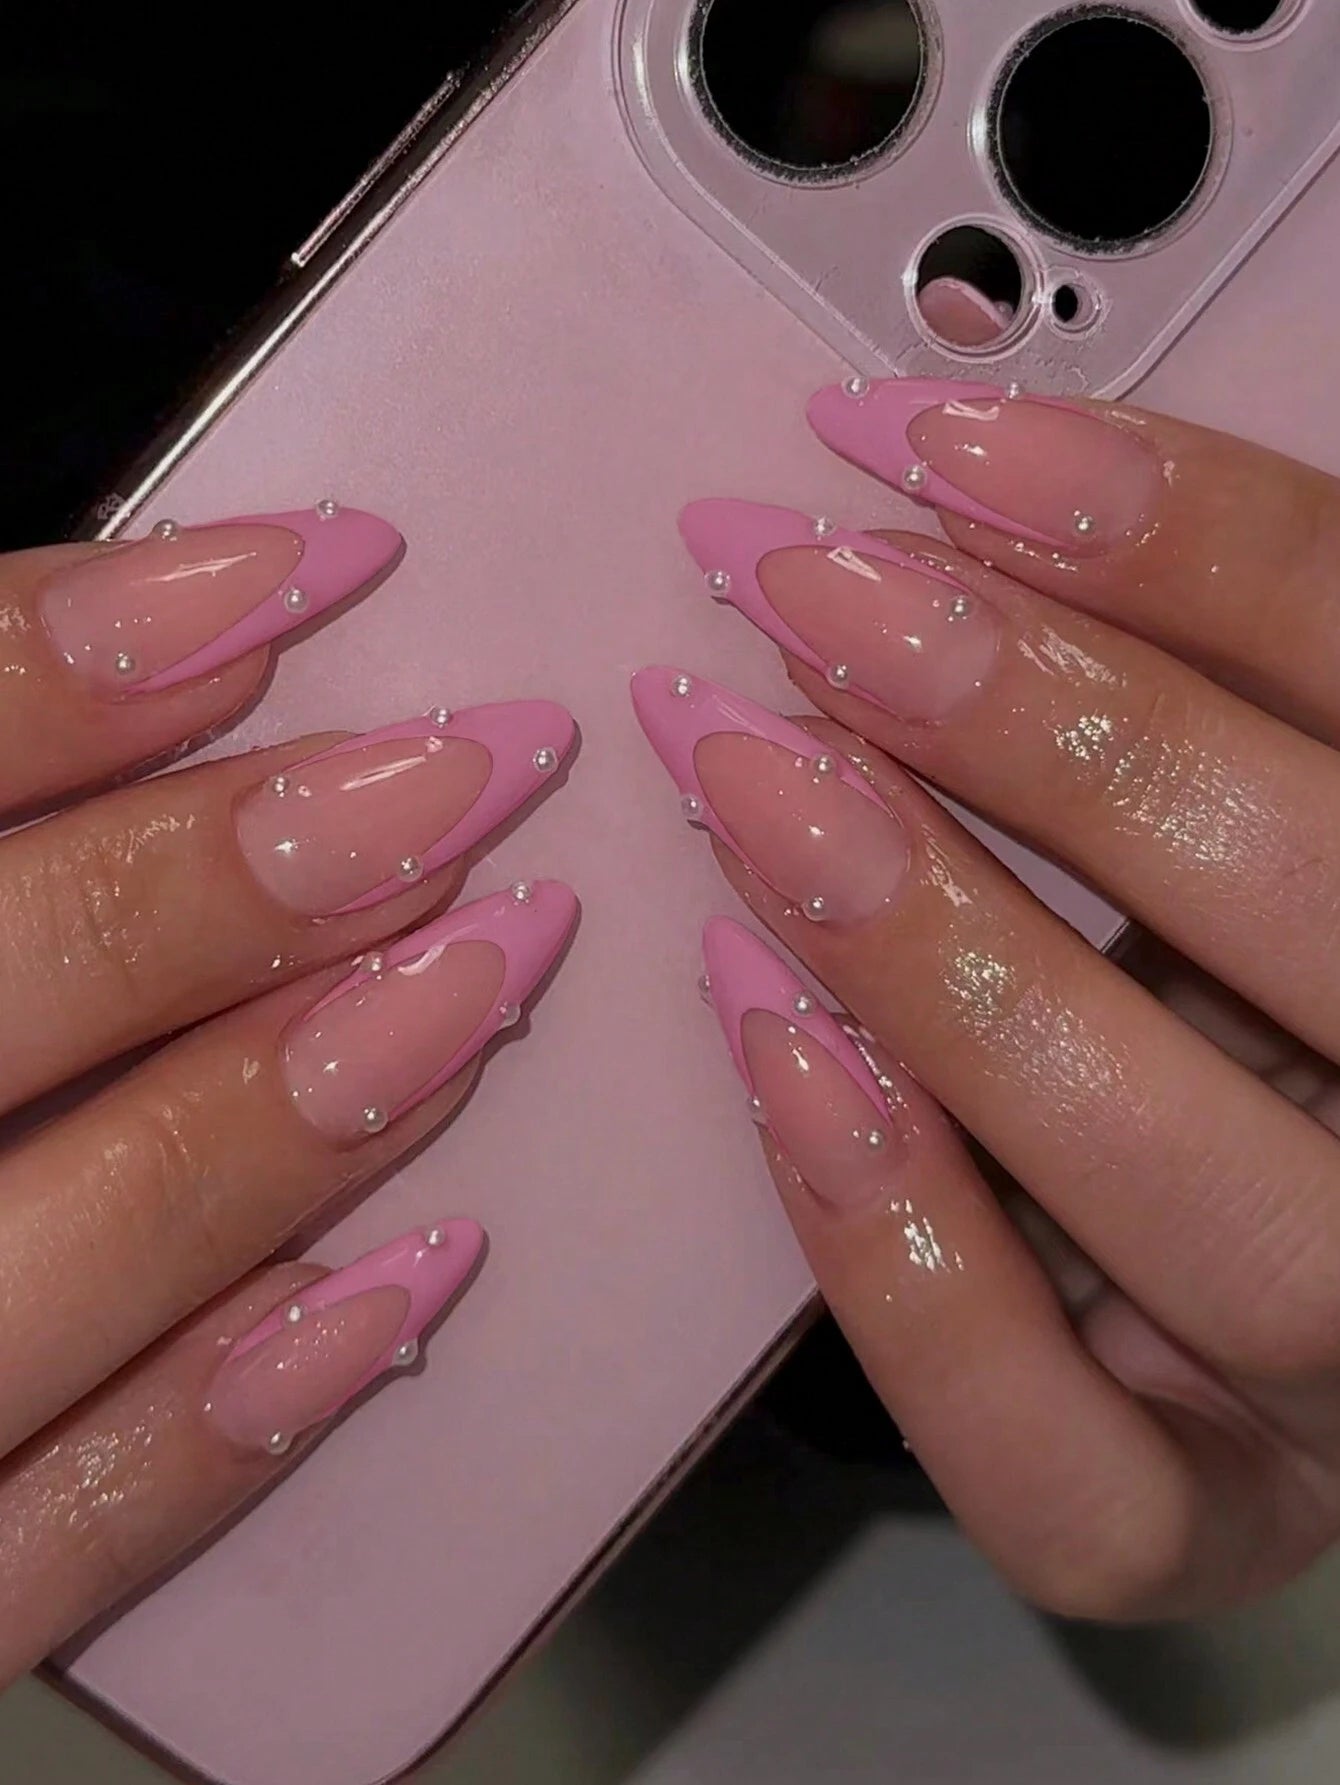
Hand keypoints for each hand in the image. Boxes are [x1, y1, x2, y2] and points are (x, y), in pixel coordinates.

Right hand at [0, 505, 575, 1680]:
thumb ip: (4, 812)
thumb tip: (195, 643)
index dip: (75, 654)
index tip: (323, 569)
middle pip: (0, 974)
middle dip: (236, 870)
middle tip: (471, 771)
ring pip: (62, 1239)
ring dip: (286, 1104)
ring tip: (480, 978)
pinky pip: (57, 1536)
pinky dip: (227, 1418)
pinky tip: (399, 1292)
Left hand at [636, 381, 1339, 1620]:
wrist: (1260, 1242)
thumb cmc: (1246, 970)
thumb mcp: (1248, 808)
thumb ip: (1195, 686)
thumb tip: (980, 481)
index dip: (1194, 545)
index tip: (947, 441)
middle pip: (1330, 920)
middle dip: (1062, 735)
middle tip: (822, 594)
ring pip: (1213, 1212)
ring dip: (956, 970)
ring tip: (755, 780)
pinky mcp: (1204, 1521)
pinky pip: (1065, 1468)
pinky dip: (904, 1263)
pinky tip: (774, 1046)